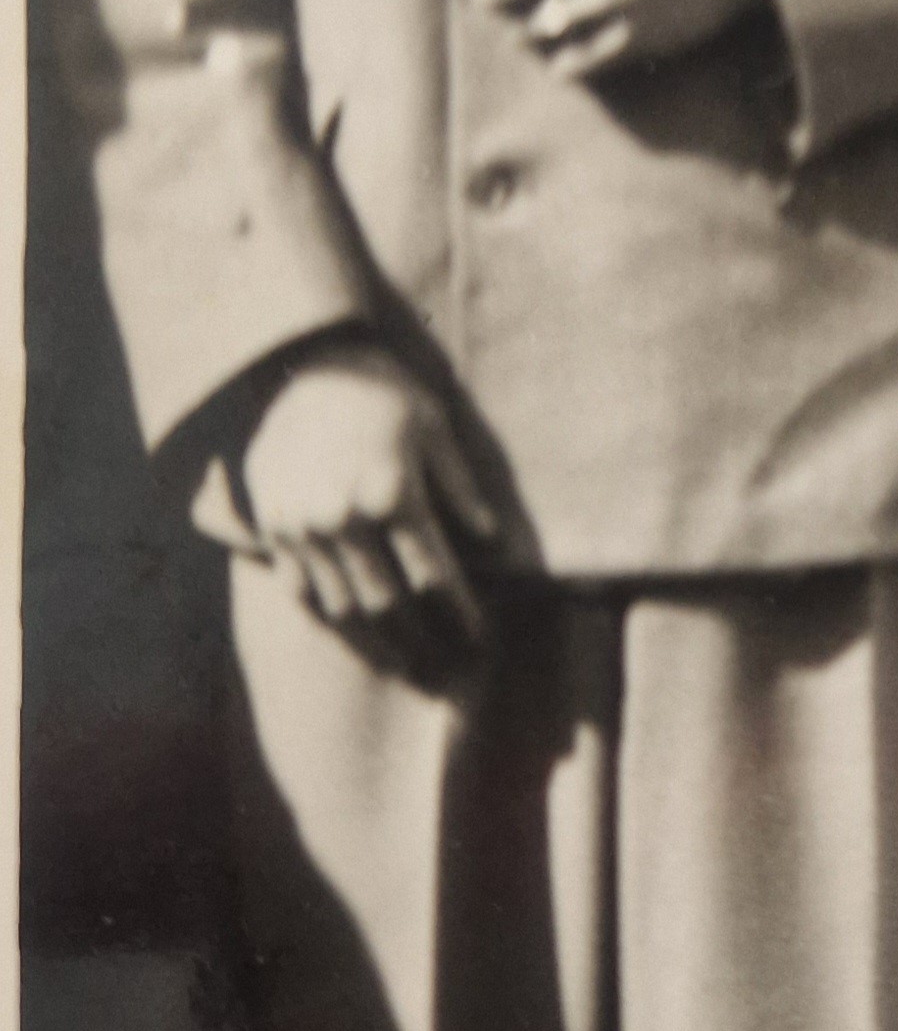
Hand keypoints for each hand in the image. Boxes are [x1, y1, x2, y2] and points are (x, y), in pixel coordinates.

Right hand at [238, 341, 498, 671]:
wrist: (300, 364)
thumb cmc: (381, 391)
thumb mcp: (433, 427)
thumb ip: (459, 488)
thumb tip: (491, 542)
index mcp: (393, 495)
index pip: (434, 579)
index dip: (459, 616)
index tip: (478, 638)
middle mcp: (345, 520)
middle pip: (389, 606)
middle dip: (422, 643)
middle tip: (445, 667)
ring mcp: (303, 528)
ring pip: (342, 608)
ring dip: (376, 642)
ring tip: (404, 660)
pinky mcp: (273, 528)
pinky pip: (301, 590)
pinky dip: (328, 615)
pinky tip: (352, 629)